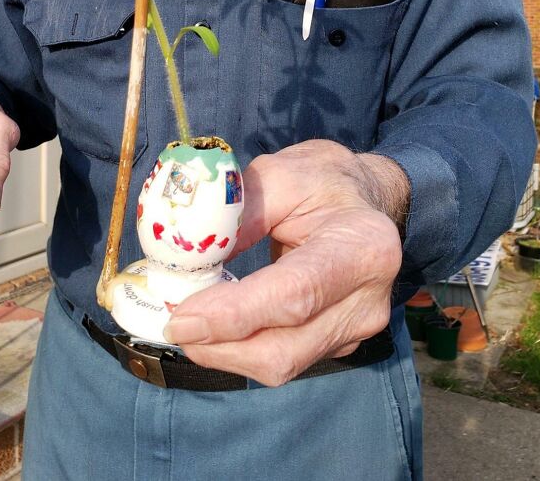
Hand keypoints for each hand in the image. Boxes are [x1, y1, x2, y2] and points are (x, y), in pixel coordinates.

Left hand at [163, 140, 408, 385]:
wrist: (364, 200)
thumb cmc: (320, 181)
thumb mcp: (279, 174)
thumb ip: (239, 214)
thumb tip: (190, 257)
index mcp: (363, 247)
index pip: (293, 293)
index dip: (233, 314)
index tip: (180, 317)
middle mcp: (368, 299)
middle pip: (284, 347)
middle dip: (217, 344)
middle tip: (170, 323)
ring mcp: (357, 330)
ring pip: (280, 364)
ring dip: (222, 351)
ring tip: (187, 322)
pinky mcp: (339, 345)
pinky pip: (283, 359)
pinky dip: (240, 348)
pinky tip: (218, 324)